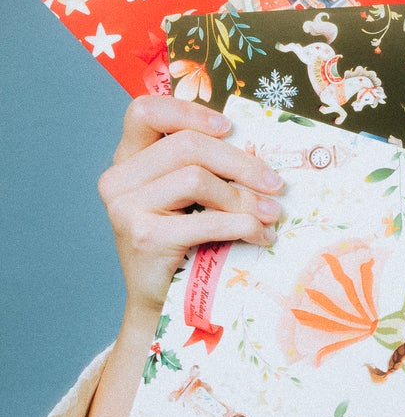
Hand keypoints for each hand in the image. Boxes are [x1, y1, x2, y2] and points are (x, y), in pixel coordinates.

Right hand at [98, 95, 284, 326]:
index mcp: (127, 160)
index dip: (190, 112)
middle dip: (240, 163)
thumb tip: (256, 151)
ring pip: (197, 178)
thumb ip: (201, 169)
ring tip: (271, 215)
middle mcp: (118, 178)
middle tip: (274, 184)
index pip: (146, 111)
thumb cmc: (183, 249)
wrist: (160, 305)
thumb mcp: (186, 202)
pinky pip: (205, 220)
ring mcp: (126, 207)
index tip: (231, 129)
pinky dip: (243, 225)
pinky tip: (262, 235)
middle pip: (187, 146)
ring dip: (244, 198)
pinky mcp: (145, 237)